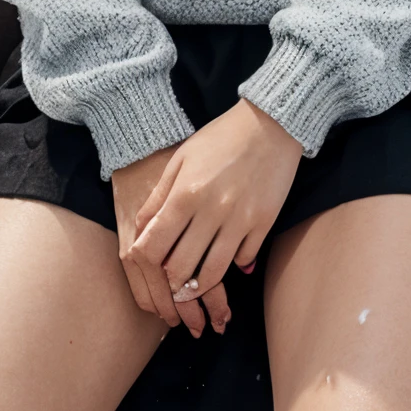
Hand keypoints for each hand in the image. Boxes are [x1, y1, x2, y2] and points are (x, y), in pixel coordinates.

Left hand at [127, 99, 303, 338]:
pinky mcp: (264, 224)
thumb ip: (158, 196)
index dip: (146, 262)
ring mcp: (240, 220)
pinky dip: (233, 264)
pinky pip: (243, 259)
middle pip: (180, 267)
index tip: (149, 264)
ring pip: (213, 273)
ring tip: (193, 285)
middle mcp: (211, 212)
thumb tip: (141, 231)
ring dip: (199, 286)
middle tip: (170, 282)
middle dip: (170, 281)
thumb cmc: (220, 138)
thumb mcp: (181, 158)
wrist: (269, 124)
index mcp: (185, 194)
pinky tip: (227, 258)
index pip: (154, 246)